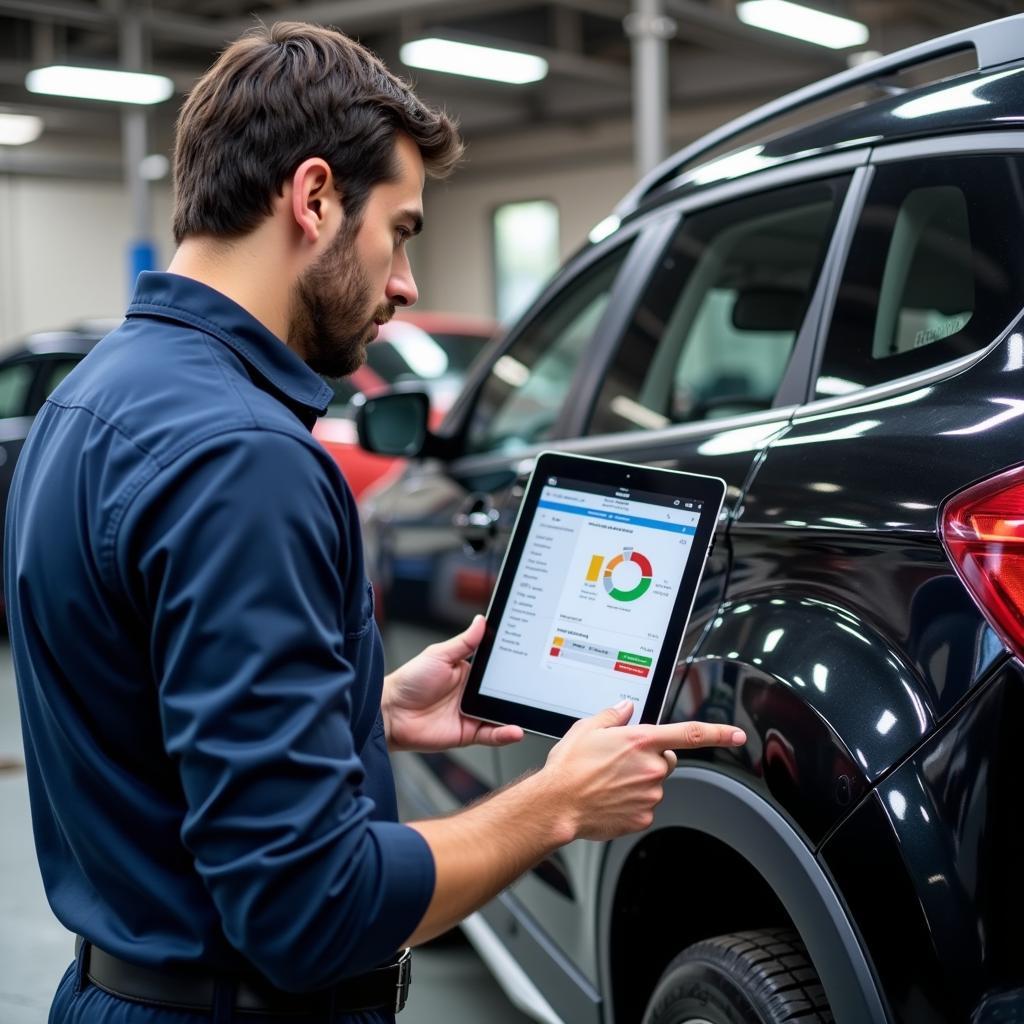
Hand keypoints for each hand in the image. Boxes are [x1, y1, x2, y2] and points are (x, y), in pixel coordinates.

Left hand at [382, 615, 523, 752]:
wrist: (391, 713)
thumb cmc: (409, 682)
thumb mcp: (439, 655)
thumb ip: (464, 642)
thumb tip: (481, 621)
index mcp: (467, 673)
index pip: (495, 669)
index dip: (511, 666)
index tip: (528, 660)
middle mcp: (472, 694)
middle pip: (502, 692)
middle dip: (519, 690)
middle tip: (535, 687)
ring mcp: (471, 714)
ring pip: (501, 714)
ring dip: (516, 714)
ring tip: (531, 711)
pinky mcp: (468, 733)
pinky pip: (491, 734)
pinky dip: (505, 733)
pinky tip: (515, 729)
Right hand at [539, 700, 745, 841]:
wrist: (557, 804)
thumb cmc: (569, 767)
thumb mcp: (586, 728)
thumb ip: (612, 715)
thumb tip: (624, 709)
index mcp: (641, 741)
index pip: (690, 734)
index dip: (718, 733)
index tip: (738, 735)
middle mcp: (651, 767)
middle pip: (666, 759)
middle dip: (651, 759)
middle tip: (621, 762)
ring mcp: (650, 795)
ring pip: (654, 784)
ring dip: (638, 781)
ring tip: (607, 781)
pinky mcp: (643, 816)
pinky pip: (644, 806)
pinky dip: (630, 802)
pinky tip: (609, 798)